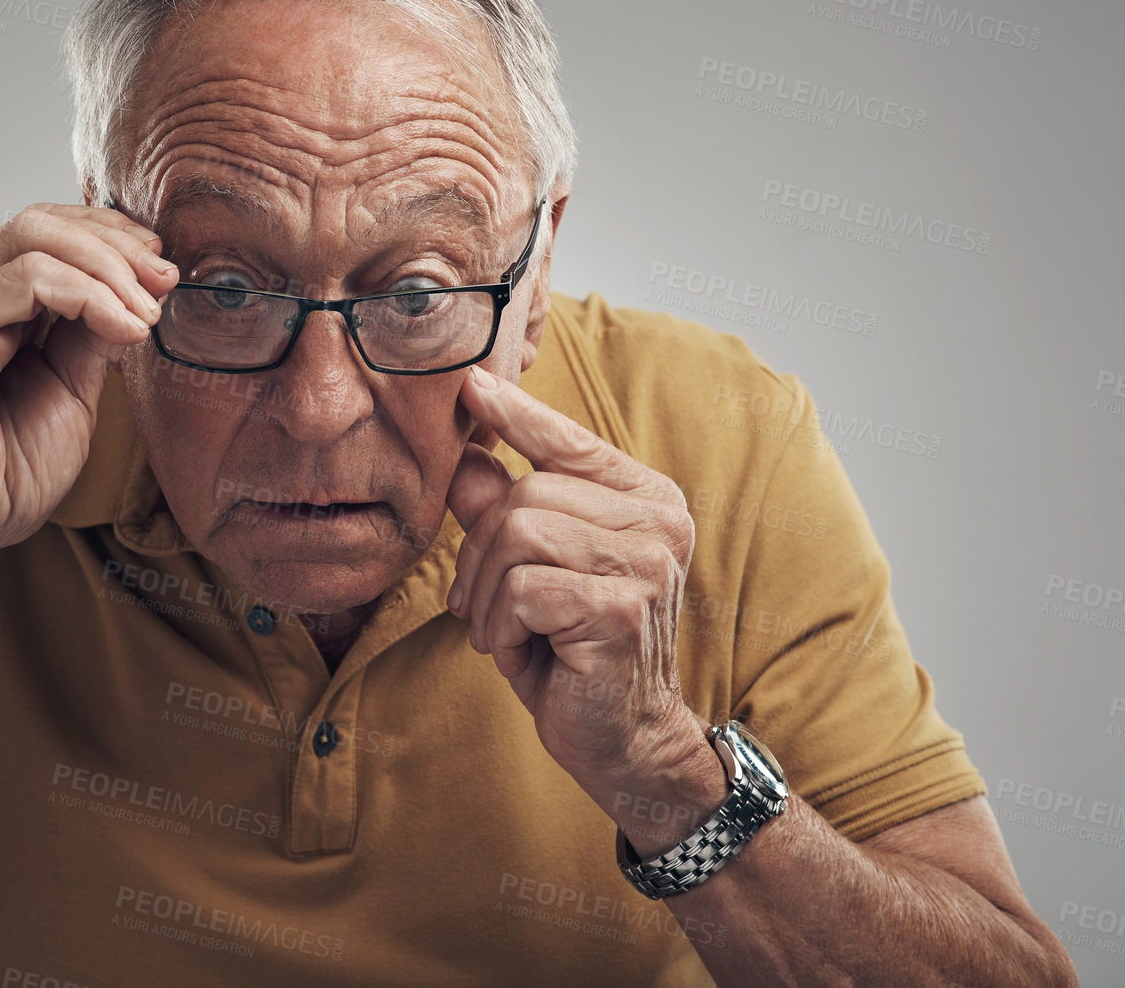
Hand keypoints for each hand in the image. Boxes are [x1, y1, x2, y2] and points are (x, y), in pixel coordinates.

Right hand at [0, 202, 178, 572]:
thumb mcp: (70, 394)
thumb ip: (92, 341)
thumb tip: (137, 296)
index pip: (49, 237)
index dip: (112, 240)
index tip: (162, 272)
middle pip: (42, 223)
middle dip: (116, 243)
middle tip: (165, 280)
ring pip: (34, 236)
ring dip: (108, 267)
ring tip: (146, 312)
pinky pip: (26, 279)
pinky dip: (87, 294)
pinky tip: (122, 327)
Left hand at [445, 365, 704, 793]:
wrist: (623, 740)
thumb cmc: (572, 649)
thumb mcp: (528, 571)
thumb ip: (502, 509)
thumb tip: (466, 451)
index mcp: (644, 498)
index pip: (569, 441)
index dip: (517, 413)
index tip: (472, 385)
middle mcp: (658, 520)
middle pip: (525, 493)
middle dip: (479, 552)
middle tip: (479, 605)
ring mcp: (647, 562)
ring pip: (519, 533)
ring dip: (487, 592)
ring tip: (501, 629)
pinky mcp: (622, 607)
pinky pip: (523, 588)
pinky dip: (502, 625)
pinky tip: (523, 651)